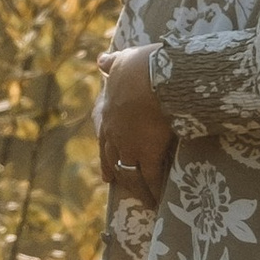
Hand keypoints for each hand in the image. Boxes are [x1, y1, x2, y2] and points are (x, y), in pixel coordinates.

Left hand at [95, 46, 176, 206]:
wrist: (153, 80)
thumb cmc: (139, 67)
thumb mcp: (122, 61)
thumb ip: (112, 64)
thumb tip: (101, 59)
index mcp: (108, 112)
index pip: (104, 135)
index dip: (105, 149)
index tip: (105, 159)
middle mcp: (114, 133)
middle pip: (112, 157)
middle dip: (113, 170)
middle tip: (113, 180)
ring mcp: (130, 146)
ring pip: (129, 172)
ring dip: (135, 186)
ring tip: (142, 197)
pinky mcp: (148, 154)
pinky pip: (151, 177)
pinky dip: (153, 190)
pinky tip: (158, 200)